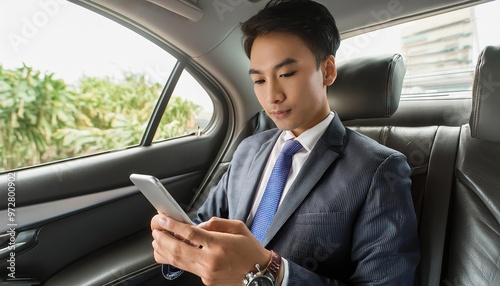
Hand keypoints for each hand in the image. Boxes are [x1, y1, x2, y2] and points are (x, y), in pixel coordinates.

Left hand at [151, 215, 270, 285]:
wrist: (260, 274)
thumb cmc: (250, 250)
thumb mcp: (238, 227)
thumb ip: (215, 223)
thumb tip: (197, 225)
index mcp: (219, 245)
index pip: (190, 234)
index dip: (173, 226)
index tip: (163, 220)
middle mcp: (211, 261)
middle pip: (177, 250)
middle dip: (162, 238)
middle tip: (156, 230)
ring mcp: (207, 273)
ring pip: (177, 262)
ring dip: (164, 250)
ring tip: (157, 240)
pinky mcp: (206, 281)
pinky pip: (187, 268)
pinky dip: (176, 259)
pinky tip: (171, 252)